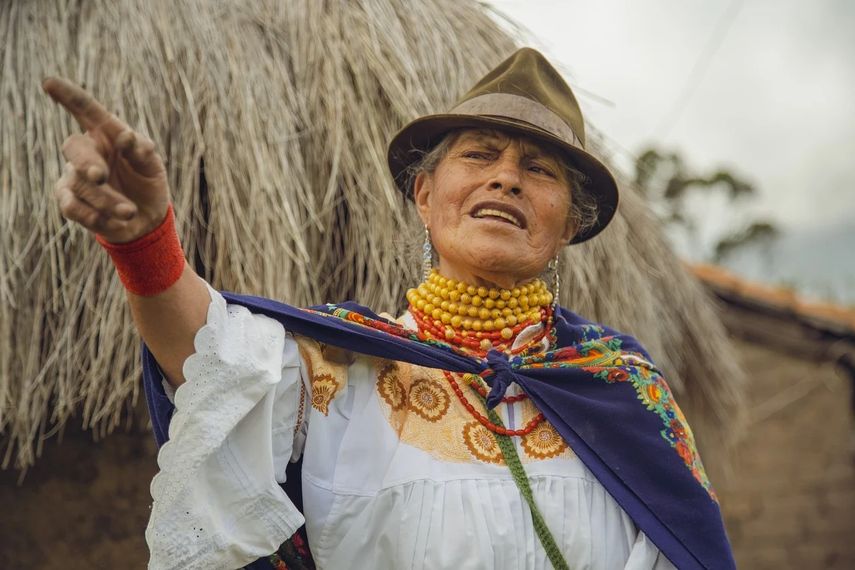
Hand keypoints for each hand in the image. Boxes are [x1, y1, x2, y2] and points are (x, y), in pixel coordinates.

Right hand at [43, 77, 170, 243]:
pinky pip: (71, 207)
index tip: (49, 82)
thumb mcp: (152, 165)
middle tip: (100, 176)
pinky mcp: (71, 201)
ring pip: (81, 184)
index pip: (86, 111)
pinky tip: (113, 221)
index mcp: (106, 135)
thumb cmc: (147, 182)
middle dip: (86, 161)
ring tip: (130, 212)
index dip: (68, 96)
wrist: (147, 218)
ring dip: (107, 200)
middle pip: (74, 147)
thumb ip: (142, 150)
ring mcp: (75, 176)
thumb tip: (126, 136)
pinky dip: (93, 215)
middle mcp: (87, 152)